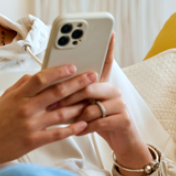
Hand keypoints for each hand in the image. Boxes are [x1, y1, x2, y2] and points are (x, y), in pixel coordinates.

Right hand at [0, 64, 98, 164]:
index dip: (58, 72)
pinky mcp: (34, 141)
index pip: (41, 78)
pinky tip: (84, 124)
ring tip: (92, 99)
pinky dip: (72, 129)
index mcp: (19, 95)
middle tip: (92, 77)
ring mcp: (31, 125)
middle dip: (77, 84)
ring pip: (61, 113)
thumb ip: (23, 85)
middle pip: (56, 93)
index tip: (73, 67)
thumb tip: (40, 74)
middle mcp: (26, 109)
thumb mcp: (7, 97)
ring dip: (79, 106)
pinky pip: (58, 134)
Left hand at [52, 33, 153, 169]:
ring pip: (92, 105)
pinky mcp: (123, 119)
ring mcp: (120, 104)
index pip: (105, 62)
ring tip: (68, 121)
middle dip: (69, 95)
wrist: (122, 143)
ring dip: (77, 115)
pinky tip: (80, 131)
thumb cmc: (99, 123)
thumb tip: (52, 87)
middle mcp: (113, 90)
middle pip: (89, 85)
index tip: (108, 32)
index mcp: (103, 84)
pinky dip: (85, 128)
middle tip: (53, 103)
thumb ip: (75, 95)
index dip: (108, 47)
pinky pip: (99, 121)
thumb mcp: (86, 106)